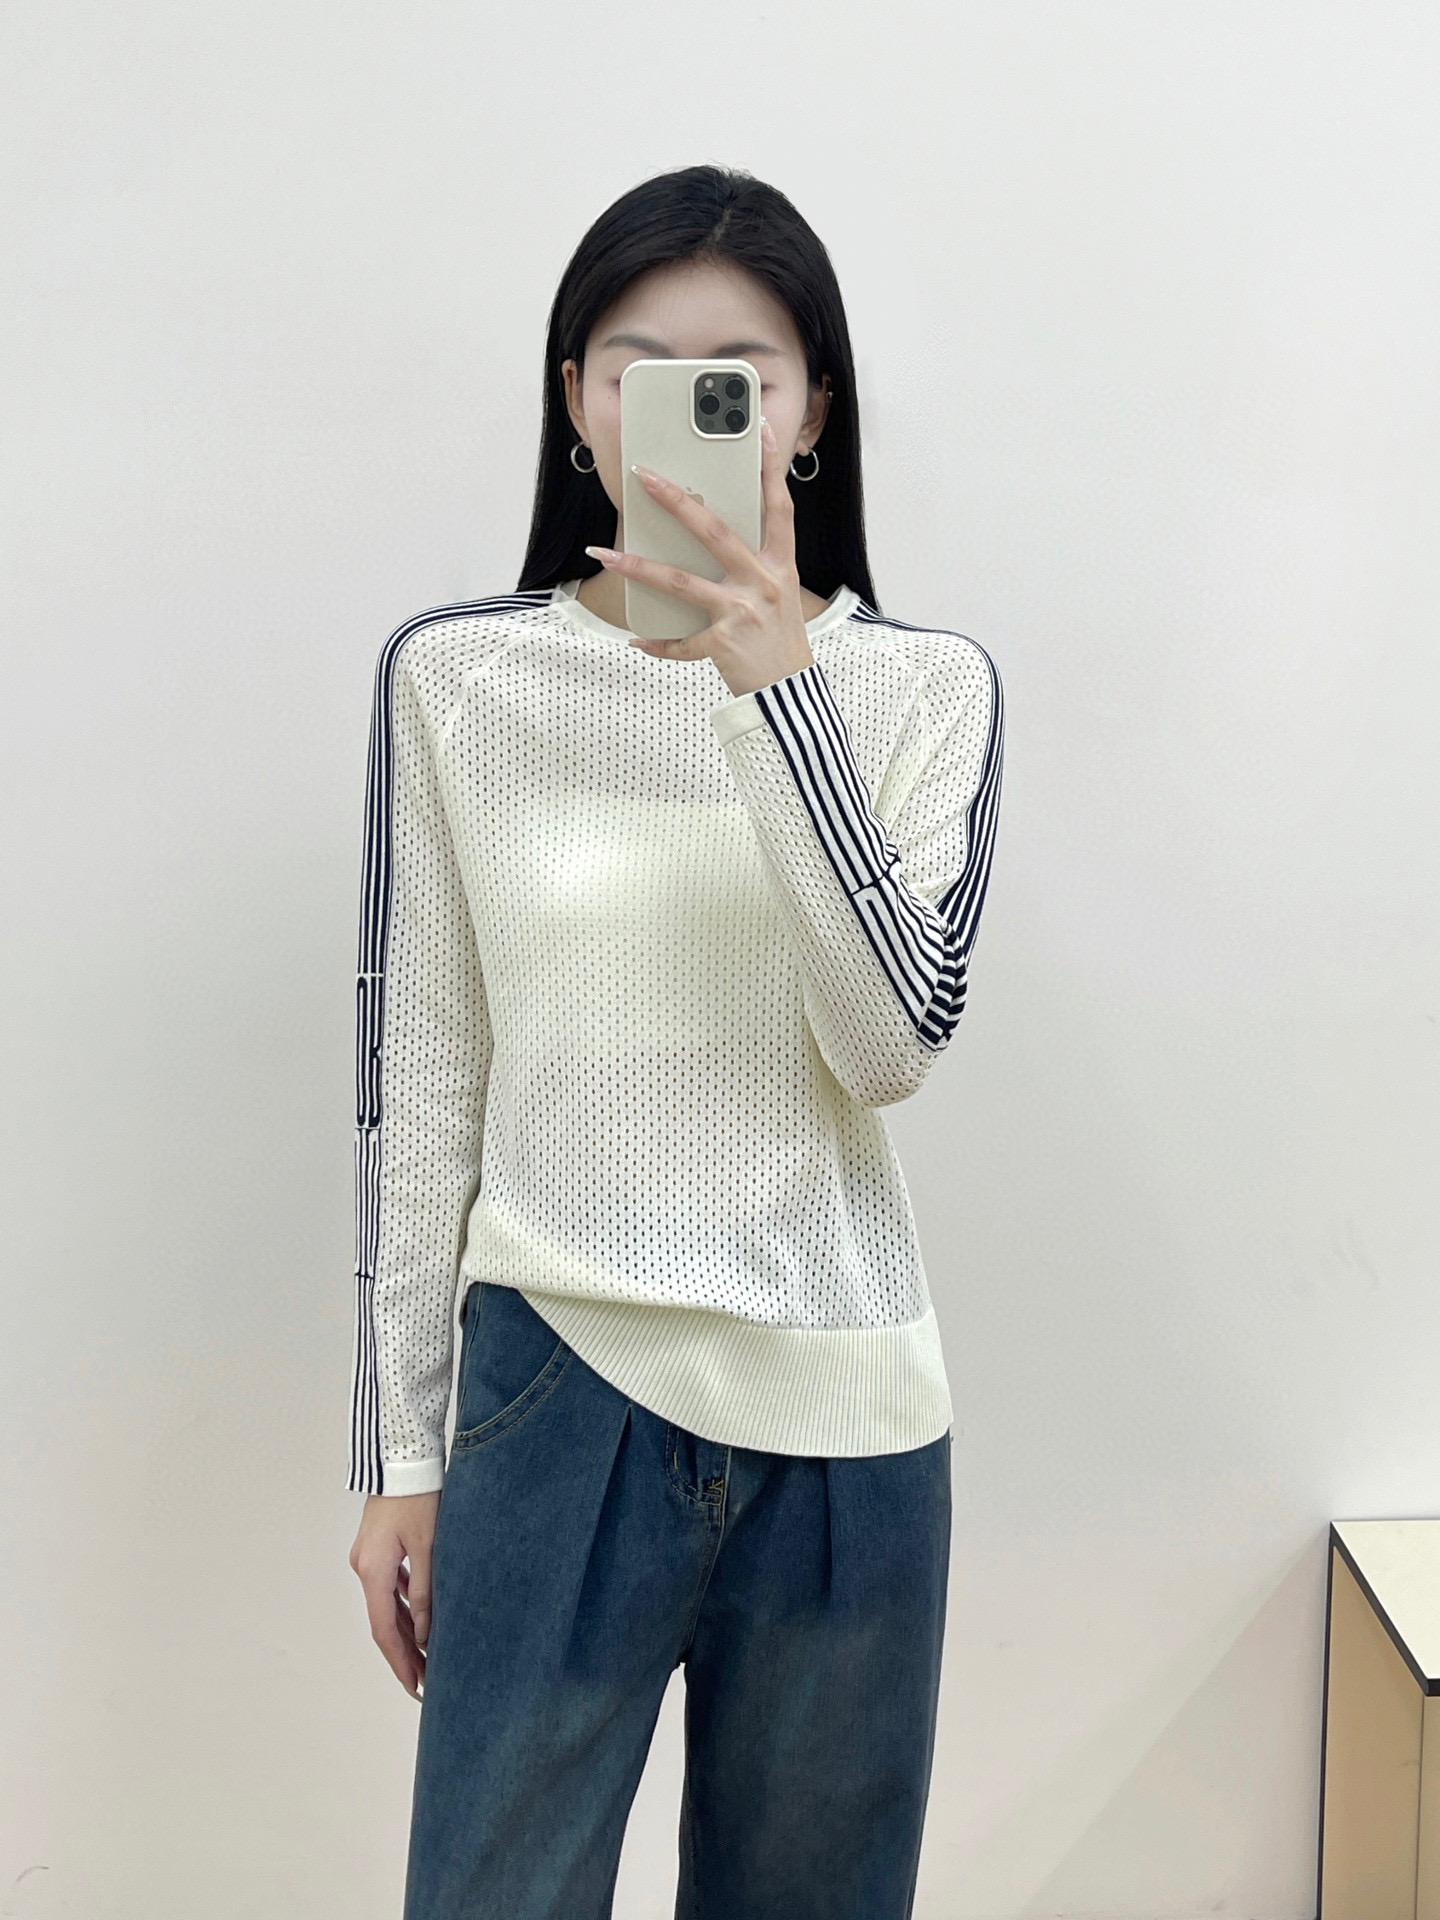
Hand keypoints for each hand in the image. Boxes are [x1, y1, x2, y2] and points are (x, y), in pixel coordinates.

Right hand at [348, 1490, 437, 1699]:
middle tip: (426, 1683)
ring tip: (428, 1657)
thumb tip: (426, 1635)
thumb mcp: (429, 1547)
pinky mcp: (377, 1547)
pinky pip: (389, 1585)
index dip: (400, 1663)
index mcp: (373, 1571)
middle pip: (384, 1622)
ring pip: (387, 1604)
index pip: (385, 1631)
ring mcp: (368, 1557)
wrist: (402, 1457)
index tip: (416, 1688)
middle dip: (405, 1654)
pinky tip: (422, 1616)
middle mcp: (364, 1567)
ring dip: (406, 1631)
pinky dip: (404, 1605)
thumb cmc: (419, 1496)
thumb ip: (426, 1592)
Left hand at [584, 418, 814, 697]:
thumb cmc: (779, 639)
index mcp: (780, 564)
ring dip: (638, 567)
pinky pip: (680, 641)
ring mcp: (742, 613)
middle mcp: (763, 582)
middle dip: (677, 501)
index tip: (754, 429)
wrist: (789, 694)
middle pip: (714, 532)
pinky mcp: (724, 644)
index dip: (768, 467)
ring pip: (680, 582)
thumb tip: (705, 535)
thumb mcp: (777, 593)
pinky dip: (657, 643)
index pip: (777, 506)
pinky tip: (637, 640)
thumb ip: (751, 563)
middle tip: (646, 476)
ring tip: (606, 555)